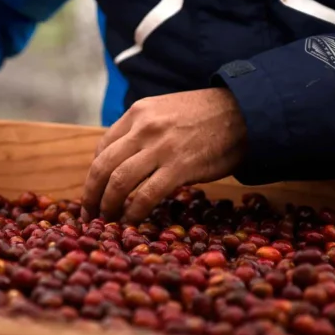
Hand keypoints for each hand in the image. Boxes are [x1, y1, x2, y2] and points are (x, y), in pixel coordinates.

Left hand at [82, 88, 246, 222]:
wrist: (247, 113)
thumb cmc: (209, 116)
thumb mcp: (167, 111)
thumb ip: (144, 130)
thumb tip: (124, 160)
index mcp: (138, 112)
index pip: (103, 146)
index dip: (94, 174)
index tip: (94, 192)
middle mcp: (144, 127)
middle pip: (103, 166)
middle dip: (90, 195)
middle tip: (88, 214)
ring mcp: (160, 148)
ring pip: (118, 182)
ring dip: (107, 206)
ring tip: (106, 221)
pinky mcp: (179, 168)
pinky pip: (145, 196)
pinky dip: (133, 213)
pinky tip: (131, 223)